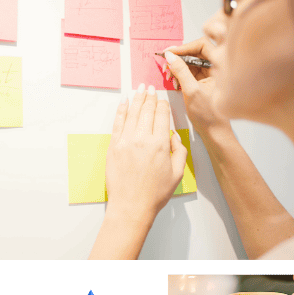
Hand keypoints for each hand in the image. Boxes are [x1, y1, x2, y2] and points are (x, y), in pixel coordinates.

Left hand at [103, 85, 187, 221]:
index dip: (162, 104)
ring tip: (139, 88)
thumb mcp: (177, 173)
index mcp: (160, 144)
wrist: (131, 206)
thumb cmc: (154, 194)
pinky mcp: (114, 147)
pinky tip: (124, 102)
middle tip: (150, 87)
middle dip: (149, 97)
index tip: (162, 98)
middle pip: (146, 111)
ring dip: (137, 99)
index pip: (161, 116)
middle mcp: (142, 139)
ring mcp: (126, 142)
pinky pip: (117, 123)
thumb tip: (173, 136)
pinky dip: (121, 111)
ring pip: (132, 113)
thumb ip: (179, 151)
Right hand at [162, 39, 224, 131]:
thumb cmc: (208, 114)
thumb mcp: (191, 91)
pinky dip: (180, 74)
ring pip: (191, 61)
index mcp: (219, 66)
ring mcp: (209, 74)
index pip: (202, 45)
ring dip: (178, 67)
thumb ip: (181, 71)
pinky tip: (175, 82)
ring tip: (169, 75)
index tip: (170, 52)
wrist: (214, 130)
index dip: (185, 47)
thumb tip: (170, 56)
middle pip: (195, 52)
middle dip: (179, 57)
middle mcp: (215, 67)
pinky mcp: (203, 80)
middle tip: (166, 63)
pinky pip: (189, 70)